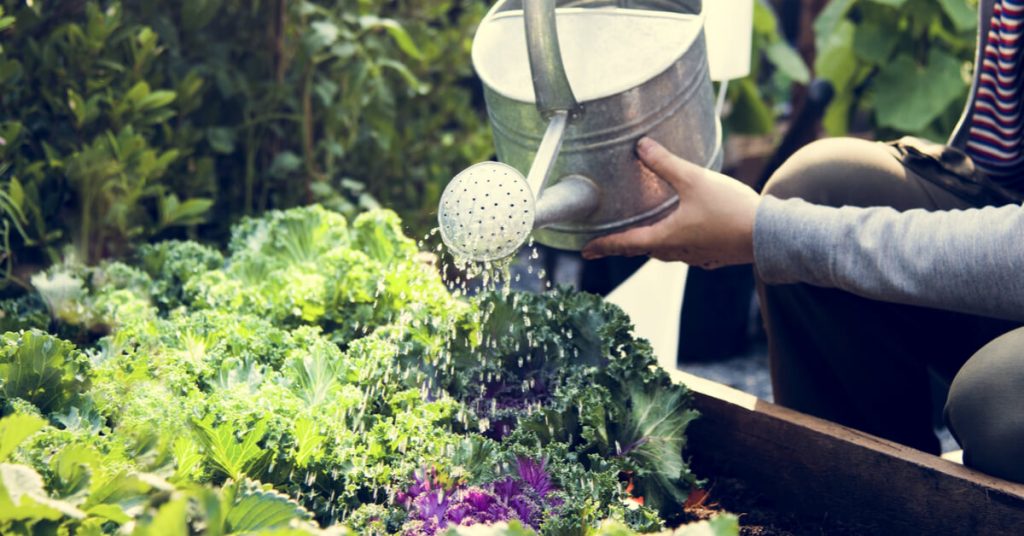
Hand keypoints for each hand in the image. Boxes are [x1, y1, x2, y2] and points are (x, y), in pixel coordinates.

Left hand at [581, 137, 760, 268]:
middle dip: (625, 245)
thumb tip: (641, 146)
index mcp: (665, 238)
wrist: (769, 234)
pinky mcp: (713, 256)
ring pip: (666, 252)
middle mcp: (677, 252)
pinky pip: (686, 251)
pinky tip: (683, 235)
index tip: (586, 251)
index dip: (603, 246)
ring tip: (644, 235)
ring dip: (651, 244)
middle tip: (609, 242)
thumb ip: (665, 163)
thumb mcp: (694, 180)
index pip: (625, 243)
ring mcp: (696, 256)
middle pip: (643, 250)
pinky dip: (675, 244)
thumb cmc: (729, 209)